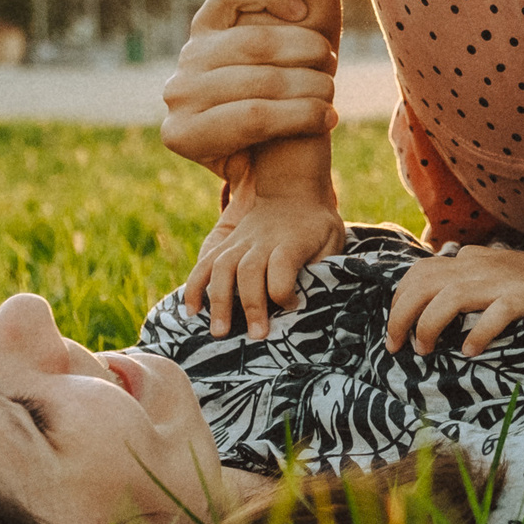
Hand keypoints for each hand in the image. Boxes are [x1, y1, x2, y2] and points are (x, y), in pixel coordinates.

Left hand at [161, 0, 337, 183]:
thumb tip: (299, 193)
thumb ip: (270, 168)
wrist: (236, 107)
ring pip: (252, 40)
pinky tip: (299, 11)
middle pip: (255, 78)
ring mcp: (188, 53)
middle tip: (333, 87)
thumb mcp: (257, 168)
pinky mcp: (201, 19)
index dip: (298, 115)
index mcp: (183, 136)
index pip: (251, 118)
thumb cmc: (258, 147)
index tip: (332, 117)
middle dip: (305, 82)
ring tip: (327, 57)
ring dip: (300, 46)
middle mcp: (178, 93)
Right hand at [184, 192, 345, 340]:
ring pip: (222, 267)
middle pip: (249, 270)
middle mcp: (262, 239)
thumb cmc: (317, 223)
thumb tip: (313, 297)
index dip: (285, 291)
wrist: (291, 188)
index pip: (282, 266)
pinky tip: (191, 310)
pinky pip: (206, 263)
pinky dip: (195, 286)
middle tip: (256, 336)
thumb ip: (323, 266)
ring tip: (218, 332)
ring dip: (218, 301)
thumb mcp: (333, 238)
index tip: (293, 306)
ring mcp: (240, 240)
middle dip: (251, 305)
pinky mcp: (226, 242)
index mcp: (291, 240)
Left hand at [386, 245, 523, 356]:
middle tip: (398, 347)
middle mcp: (479, 266)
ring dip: (429, 327)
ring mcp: (501, 280)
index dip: (398, 301)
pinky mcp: (523, 297)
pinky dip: (477, 335)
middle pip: (424, 285)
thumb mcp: (488, 272)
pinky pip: (494, 314)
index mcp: (468, 260)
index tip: (394, 330)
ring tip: (425, 352)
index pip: (419, 272)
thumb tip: (423, 294)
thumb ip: (459, 277)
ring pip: (450, 298)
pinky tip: (469, 353)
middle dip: (401, 317)